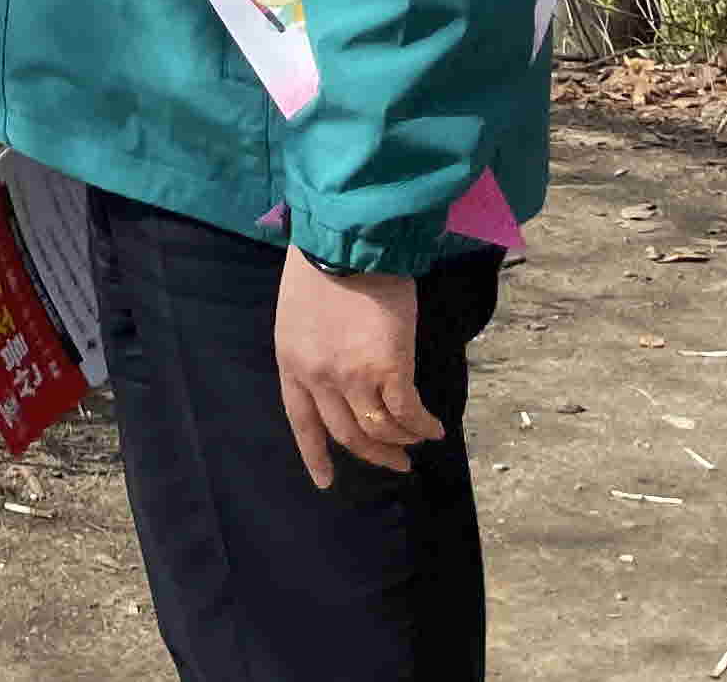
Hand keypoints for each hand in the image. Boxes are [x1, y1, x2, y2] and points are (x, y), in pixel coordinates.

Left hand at [274, 248, 438, 486]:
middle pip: (345, 433)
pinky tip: (435, 428)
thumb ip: (313, 349)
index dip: (314, 454)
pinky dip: (422, 426)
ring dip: (401, 442)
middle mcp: (318, 377)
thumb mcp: (299, 315)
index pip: (301, 421)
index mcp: (291, 362)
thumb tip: (338, 375)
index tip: (325, 482)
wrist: (347, 244)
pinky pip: (407, 413)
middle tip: (395, 463)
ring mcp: (352, 376)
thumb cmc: (323, 268)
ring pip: (379, 429)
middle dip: (372, 454)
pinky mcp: (388, 369)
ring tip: (419, 442)